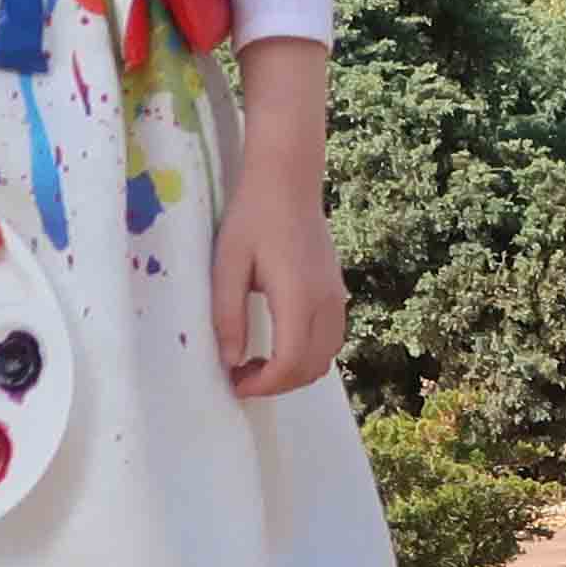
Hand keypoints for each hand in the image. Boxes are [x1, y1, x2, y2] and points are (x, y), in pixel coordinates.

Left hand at [213, 176, 347, 398]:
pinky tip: (279, 342)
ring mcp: (336, 297)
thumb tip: (231, 360)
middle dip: (277, 384)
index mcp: (298, 297)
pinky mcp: (337, 291)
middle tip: (241, 375)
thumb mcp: (227, 264)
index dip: (264, 385)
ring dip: (295, 371)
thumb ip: (228, 314)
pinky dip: (308, 354)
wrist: (288, 181)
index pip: (291, 363)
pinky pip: (331, 339)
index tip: (236, 382)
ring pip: (326, 357)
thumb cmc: (252, 217)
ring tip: (258, 362)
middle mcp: (325, 302)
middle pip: (312, 368)